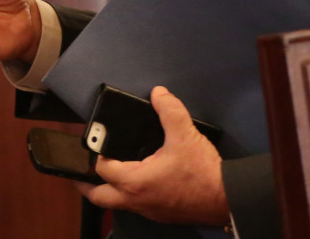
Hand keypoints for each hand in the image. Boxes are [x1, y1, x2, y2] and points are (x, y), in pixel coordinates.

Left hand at [76, 86, 229, 226]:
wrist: (229, 200)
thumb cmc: (204, 173)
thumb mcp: (185, 135)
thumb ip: (170, 111)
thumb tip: (159, 94)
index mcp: (135, 181)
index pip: (102, 168)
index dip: (98, 153)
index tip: (101, 142)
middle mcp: (136, 201)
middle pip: (99, 197)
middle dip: (86, 185)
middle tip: (80, 173)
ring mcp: (148, 211)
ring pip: (117, 204)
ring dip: (109, 191)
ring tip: (106, 176)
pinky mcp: (161, 215)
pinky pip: (135, 207)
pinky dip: (129, 195)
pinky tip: (138, 182)